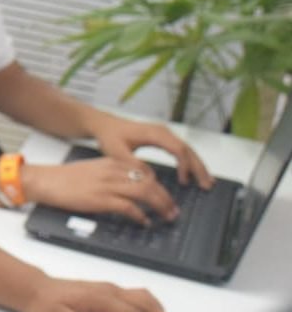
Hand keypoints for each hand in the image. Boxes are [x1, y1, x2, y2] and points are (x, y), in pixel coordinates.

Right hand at [22, 156, 179, 223]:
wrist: (46, 181)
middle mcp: (113, 172)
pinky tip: (144, 222)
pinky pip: (128, 207)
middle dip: (166, 198)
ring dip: (160, 206)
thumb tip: (127, 189)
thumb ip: (111, 175)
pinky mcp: (100, 199)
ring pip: (145, 193)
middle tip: (173, 210)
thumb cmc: (64, 178)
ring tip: (166, 216)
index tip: (165, 196)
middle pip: (150, 182)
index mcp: (112, 163)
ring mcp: (107, 185)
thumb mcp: (92, 170)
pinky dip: (140, 215)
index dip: (160, 185)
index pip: (146, 171)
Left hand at [89, 113, 213, 188]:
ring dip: (198, 165)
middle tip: (207, 185)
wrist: (104, 125)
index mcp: (154, 134)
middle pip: (188, 149)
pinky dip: (190, 162)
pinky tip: (193, 173)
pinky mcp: (162, 138)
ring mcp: (164, 134)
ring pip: (187, 149)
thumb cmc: (110, 136)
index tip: (184, 181)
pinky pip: (181, 150)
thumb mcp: (117, 152)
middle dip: (199, 168)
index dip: (184, 166)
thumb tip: (149, 178)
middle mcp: (163, 131)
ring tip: (207, 182)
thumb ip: (133, 164)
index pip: (178, 149)